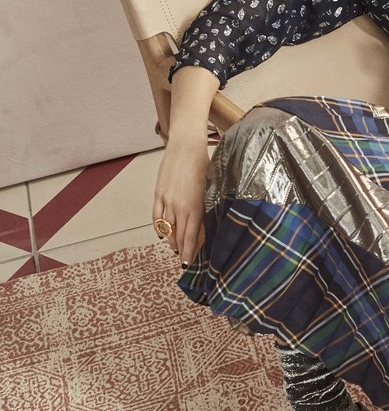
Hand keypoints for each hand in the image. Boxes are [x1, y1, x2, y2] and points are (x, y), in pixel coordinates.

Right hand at [152, 135, 209, 265]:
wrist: (186, 147)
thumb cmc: (203, 165)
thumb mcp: (209, 188)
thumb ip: (206, 207)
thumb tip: (206, 224)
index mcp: (196, 207)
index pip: (191, 236)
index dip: (190, 251)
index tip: (188, 263)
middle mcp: (180, 206)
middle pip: (178, 235)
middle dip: (181, 249)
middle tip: (183, 260)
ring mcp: (167, 200)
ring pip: (166, 228)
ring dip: (170, 240)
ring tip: (174, 248)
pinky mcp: (158, 193)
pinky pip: (156, 215)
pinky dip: (158, 227)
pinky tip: (162, 234)